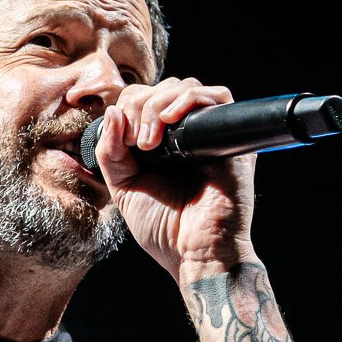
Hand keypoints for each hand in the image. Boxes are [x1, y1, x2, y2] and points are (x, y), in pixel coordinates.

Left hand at [93, 77, 258, 283]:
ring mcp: (209, 135)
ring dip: (158, 104)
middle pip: (163, 88)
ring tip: (150, 142)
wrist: (195, 254)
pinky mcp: (232, 139)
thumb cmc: (164, 229)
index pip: (144, 99)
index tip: (122, 141)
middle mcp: (187, 135)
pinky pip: (219, 97)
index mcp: (162, 144)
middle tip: (136, 143)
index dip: (128, 107)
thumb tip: (114, 111)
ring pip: (187, 87)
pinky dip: (188, 100)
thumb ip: (110, 152)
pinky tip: (169, 122)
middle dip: (140, 105)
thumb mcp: (123, 187)